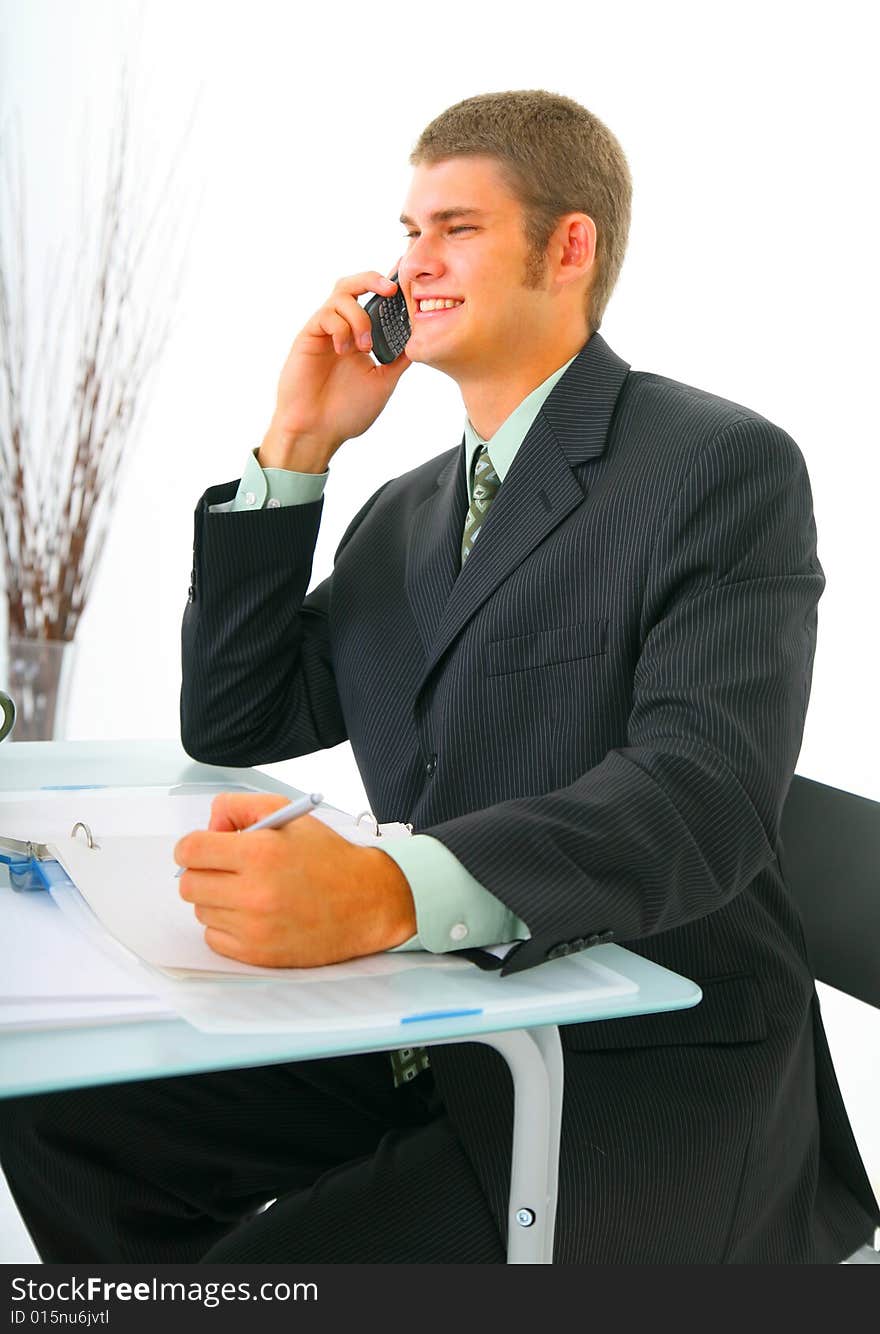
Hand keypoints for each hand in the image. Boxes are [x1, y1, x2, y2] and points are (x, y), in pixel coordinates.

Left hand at [173, 792, 416, 967]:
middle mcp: (254, 893)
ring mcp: (254, 928)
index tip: (204, 849)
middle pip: (188, 883)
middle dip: (203, 872)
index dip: (194, 846)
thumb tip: (208, 827)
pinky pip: (214, 937)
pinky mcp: (257, 954)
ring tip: (249, 890)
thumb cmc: (328, 857)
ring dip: (217, 899)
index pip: (190, 850)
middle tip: (228, 869)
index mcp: (259, 853)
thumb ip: (239, 807)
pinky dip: (226, 925)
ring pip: (201, 910)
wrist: (367, 901)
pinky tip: (253, 914)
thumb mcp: (288, 814)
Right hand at [259, 268, 411, 470]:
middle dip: (373, 279)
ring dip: (359, 317)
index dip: (388, 286)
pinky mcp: (309, 336)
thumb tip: (421, 341)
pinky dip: (341, 328)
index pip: (374, 301)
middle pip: (353, 284)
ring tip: (365, 346)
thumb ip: (398, 359)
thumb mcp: (384, 382)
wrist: (316, 431)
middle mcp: (342, 329)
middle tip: (391, 289)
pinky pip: (327, 314)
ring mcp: (324, 331)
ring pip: (342, 295)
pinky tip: (344, 351)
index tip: (407, 281)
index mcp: (360, 337)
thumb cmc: (346, 412)